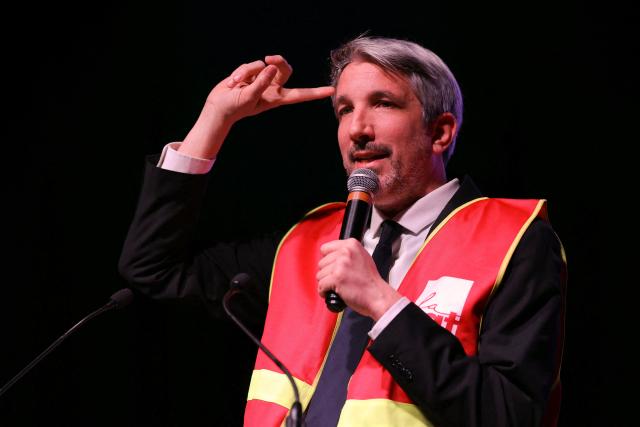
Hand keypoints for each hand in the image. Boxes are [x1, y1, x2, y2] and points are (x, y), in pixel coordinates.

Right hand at [217, 55, 333, 122]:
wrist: (217, 108)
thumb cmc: (234, 108)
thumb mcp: (248, 97)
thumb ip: (261, 82)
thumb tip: (270, 66)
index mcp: (276, 98)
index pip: (300, 95)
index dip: (315, 93)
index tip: (330, 91)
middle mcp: (272, 88)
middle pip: (284, 69)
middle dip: (279, 61)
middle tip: (269, 58)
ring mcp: (261, 80)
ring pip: (262, 65)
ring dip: (247, 73)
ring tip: (236, 86)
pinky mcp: (250, 74)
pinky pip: (249, 66)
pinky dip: (239, 73)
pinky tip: (232, 83)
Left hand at [316, 239, 400, 319]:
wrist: (377, 295)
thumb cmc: (370, 281)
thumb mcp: (362, 257)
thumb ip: (347, 253)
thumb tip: (332, 256)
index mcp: (351, 244)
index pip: (325, 248)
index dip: (328, 260)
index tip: (333, 267)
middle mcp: (345, 252)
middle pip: (321, 262)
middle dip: (327, 273)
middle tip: (338, 279)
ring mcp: (340, 265)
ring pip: (320, 274)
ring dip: (326, 283)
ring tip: (337, 286)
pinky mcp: (337, 278)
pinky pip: (321, 285)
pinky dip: (324, 292)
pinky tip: (333, 292)